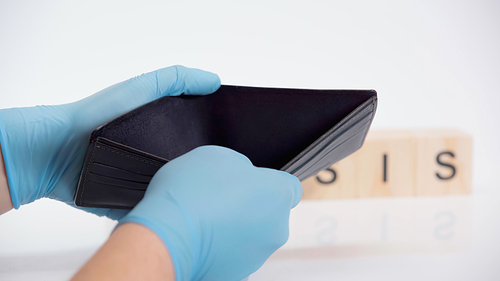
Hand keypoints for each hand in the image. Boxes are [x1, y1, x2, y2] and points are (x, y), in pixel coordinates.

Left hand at [0, 65, 220, 218]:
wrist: (57, 152)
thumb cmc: (98, 115)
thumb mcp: (140, 88)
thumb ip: (176, 79)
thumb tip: (214, 80)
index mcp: (162, 129)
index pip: (198, 134)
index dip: (217, 135)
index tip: (238, 140)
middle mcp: (156, 155)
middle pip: (190, 163)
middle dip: (206, 169)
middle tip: (229, 174)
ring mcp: (144, 180)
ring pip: (176, 188)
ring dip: (189, 193)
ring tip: (211, 196)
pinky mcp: (132, 202)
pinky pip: (156, 209)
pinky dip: (168, 213)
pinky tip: (186, 213)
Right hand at [118, 145, 302, 280]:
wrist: (166, 238)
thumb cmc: (190, 193)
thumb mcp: (217, 156)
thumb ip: (240, 167)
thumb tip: (241, 176)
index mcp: (277, 195)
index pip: (291, 188)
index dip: (271, 183)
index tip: (253, 184)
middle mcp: (276, 229)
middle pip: (268, 213)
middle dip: (249, 205)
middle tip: (220, 198)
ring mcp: (258, 256)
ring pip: (251, 235)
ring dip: (235, 227)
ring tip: (204, 218)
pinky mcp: (238, 274)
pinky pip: (234, 255)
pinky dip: (222, 248)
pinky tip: (200, 237)